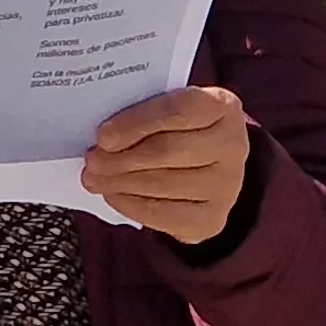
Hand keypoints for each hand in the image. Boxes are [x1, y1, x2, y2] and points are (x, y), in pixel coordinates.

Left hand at [83, 86, 252, 243]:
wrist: (213, 166)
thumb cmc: (181, 129)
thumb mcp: (170, 108)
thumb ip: (144, 111)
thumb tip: (103, 137)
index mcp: (223, 107)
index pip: (178, 110)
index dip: (137, 123)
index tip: (103, 136)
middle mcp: (233, 146)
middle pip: (166, 151)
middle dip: (120, 158)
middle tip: (91, 160)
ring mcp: (227, 186)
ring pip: (161, 185)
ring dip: (118, 182)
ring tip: (94, 178)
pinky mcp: (213, 218)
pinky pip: (163, 214)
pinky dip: (130, 205)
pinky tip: (112, 195)